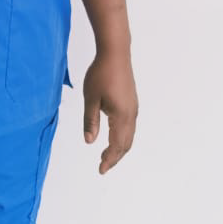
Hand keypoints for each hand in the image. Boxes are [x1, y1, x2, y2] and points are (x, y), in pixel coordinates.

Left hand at [82, 47, 137, 174]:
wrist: (116, 53)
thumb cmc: (101, 74)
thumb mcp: (90, 99)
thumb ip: (90, 121)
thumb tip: (89, 142)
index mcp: (121, 116)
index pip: (116, 145)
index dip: (109, 159)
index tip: (100, 170)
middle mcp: (131, 115)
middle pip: (126, 144)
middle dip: (115, 157)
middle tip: (102, 166)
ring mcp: (133, 108)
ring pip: (129, 136)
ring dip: (119, 148)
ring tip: (106, 154)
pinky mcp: (132, 102)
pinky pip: (129, 126)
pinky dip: (122, 137)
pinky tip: (113, 136)